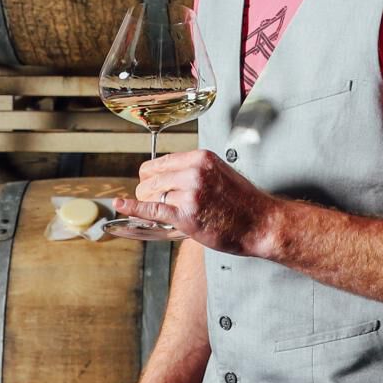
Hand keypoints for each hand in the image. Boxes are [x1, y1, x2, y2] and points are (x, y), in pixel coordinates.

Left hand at [113, 150, 277, 255]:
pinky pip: (151, 210)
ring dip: (151, 205)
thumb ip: (193, 171)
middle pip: (151, 178)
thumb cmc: (243, 203)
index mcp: (201, 158)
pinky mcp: (186, 215)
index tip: (150, 183)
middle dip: (148, 192)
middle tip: (157, 203)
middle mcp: (193, 172)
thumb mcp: (219, 173)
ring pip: (151, 196)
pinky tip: (122, 205)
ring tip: (166, 213)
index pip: (160, 162)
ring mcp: (189, 193)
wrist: (261, 223)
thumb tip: (166, 176)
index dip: (151, 176)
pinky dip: (133, 208)